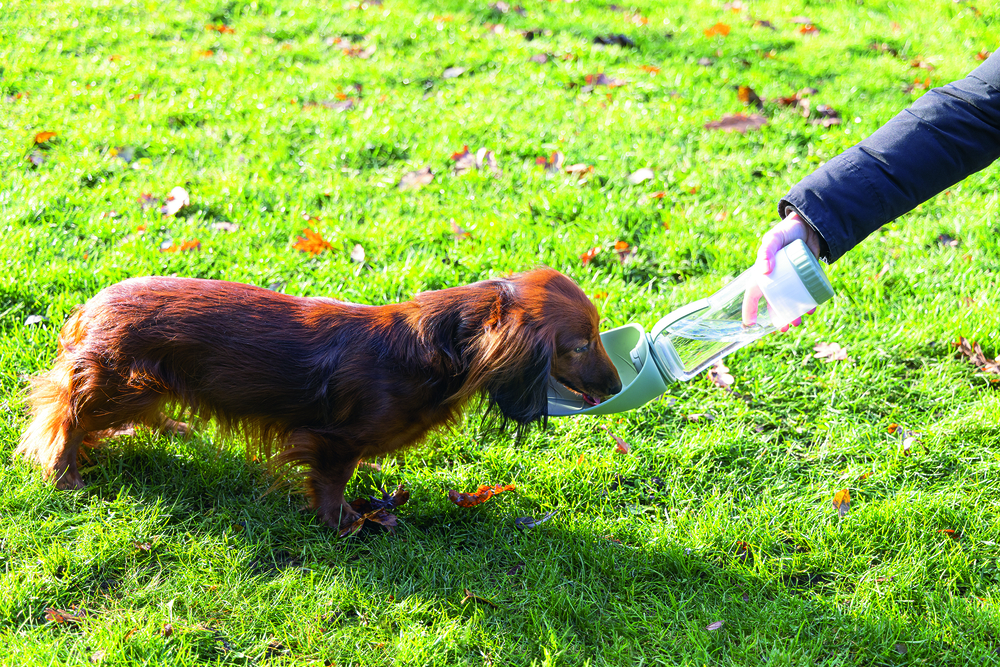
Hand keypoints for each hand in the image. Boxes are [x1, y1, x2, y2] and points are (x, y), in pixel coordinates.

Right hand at [743, 211, 821, 330]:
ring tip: (797, 323)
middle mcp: (775, 278)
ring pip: (789, 300)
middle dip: (776, 317)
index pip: (753, 293)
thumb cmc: (787, 231)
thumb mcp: (774, 238)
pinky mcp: (805, 277)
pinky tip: (811, 308)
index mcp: (763, 272)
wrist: (810, 224)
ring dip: (792, 313)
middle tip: (782, 328)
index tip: (750, 324)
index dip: (749, 308)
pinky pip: (804, 293)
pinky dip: (807, 302)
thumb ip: (767, 251)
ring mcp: (791, 279)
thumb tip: (764, 271)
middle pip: (773, 301)